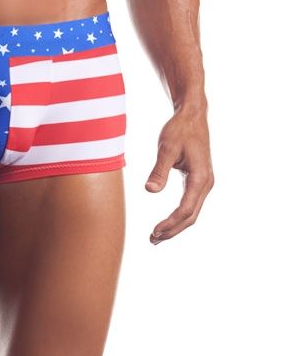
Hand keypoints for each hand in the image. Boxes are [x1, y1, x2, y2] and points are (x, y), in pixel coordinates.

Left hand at [145, 104, 213, 243]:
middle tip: (152, 240)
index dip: (170, 223)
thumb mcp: (167, 148)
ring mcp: (204, 182)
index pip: (185, 209)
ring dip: (176, 225)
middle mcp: (205, 183)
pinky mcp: (199, 180)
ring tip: (157, 236)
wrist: (192, 116)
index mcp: (200, 177)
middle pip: (191, 216)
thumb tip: (150, 190)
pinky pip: (191, 204)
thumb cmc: (179, 129)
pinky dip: (179, 216)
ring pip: (192, 212)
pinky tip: (168, 222)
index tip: (154, 231)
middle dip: (172, 230)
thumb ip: (159, 170)